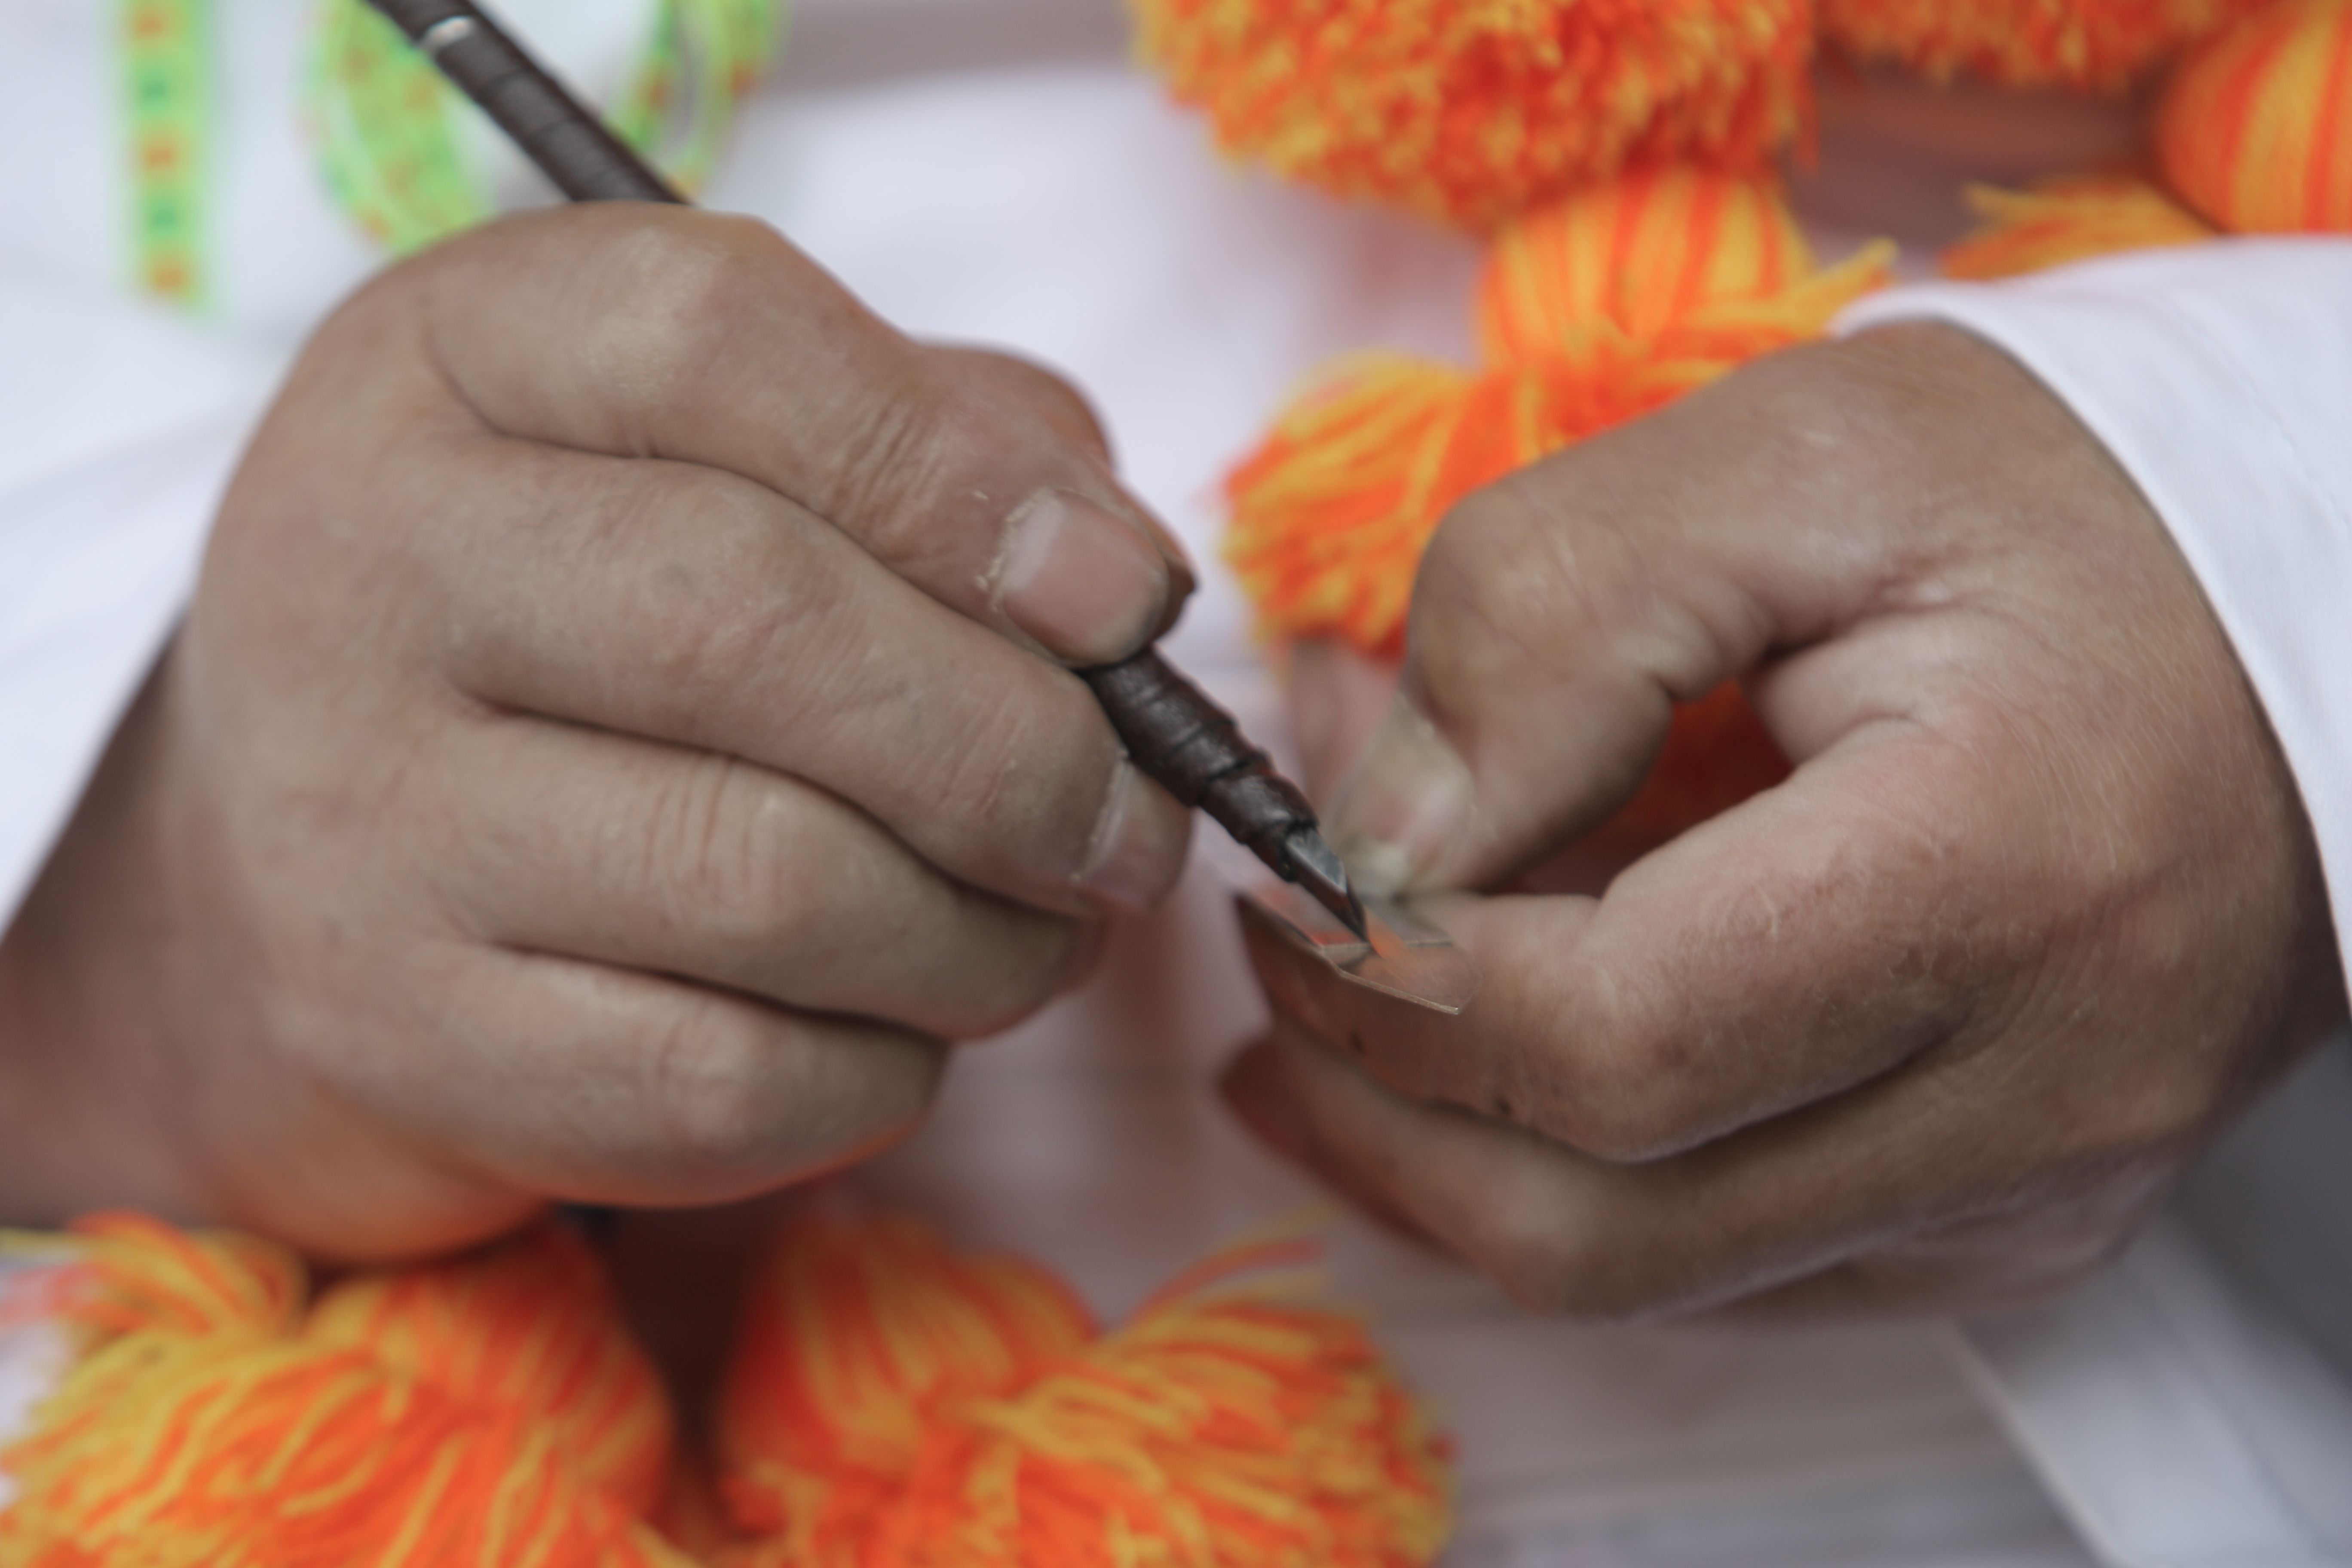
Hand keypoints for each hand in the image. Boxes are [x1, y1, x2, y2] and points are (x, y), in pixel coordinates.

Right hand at [0, 207, 1192, 1258]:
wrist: (294, 877)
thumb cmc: (593, 632)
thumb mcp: (724, 447)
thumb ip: (943, 442)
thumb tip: (1121, 591)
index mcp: (456, 358)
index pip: (721, 339)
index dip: (966, 474)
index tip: (1126, 601)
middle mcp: (369, 566)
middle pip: (757, 625)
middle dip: (1021, 748)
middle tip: (1134, 821)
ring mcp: (365, 823)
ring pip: (774, 884)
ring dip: (988, 935)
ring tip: (1046, 924)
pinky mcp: (409, 1045)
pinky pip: (732, 1082)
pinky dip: (886, 1068)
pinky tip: (900, 1022)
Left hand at [1228, 323, 2345, 1317]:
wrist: (2296, 610)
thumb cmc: (2049, 509)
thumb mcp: (1788, 463)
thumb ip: (1546, 621)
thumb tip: (1374, 834)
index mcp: (2005, 875)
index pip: (1612, 1038)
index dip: (1401, 978)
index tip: (1299, 879)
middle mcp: (2045, 1093)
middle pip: (1601, 1214)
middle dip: (1380, 1099)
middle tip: (1271, 967)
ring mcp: (2034, 1188)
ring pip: (1644, 1275)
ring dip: (1440, 1165)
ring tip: (1317, 1041)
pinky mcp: (2011, 1217)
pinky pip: (1730, 1268)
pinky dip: (1569, 1184)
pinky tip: (1480, 1083)